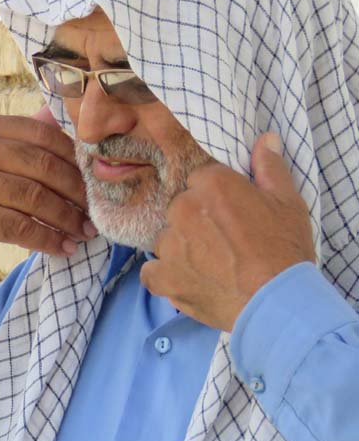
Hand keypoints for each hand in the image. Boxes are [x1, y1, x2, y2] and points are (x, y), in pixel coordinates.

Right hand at [0, 111, 93, 265]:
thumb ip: (16, 138)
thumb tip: (61, 118)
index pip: (42, 134)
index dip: (73, 157)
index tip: (92, 178)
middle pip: (43, 165)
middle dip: (76, 191)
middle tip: (95, 210)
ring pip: (36, 198)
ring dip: (66, 219)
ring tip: (84, 232)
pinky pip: (21, 228)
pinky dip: (46, 240)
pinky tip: (62, 248)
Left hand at [140, 133, 315, 330]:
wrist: (277, 302)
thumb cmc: (285, 250)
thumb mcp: (288, 202)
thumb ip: (269, 167)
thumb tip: (264, 139)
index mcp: (211, 185)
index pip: (200, 181)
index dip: (215, 198)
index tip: (230, 214)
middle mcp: (183, 209)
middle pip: (180, 209)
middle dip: (197, 222)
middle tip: (224, 243)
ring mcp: (169, 244)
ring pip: (167, 240)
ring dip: (182, 250)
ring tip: (211, 266)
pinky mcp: (162, 277)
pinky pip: (152, 272)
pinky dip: (166, 277)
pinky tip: (189, 281)